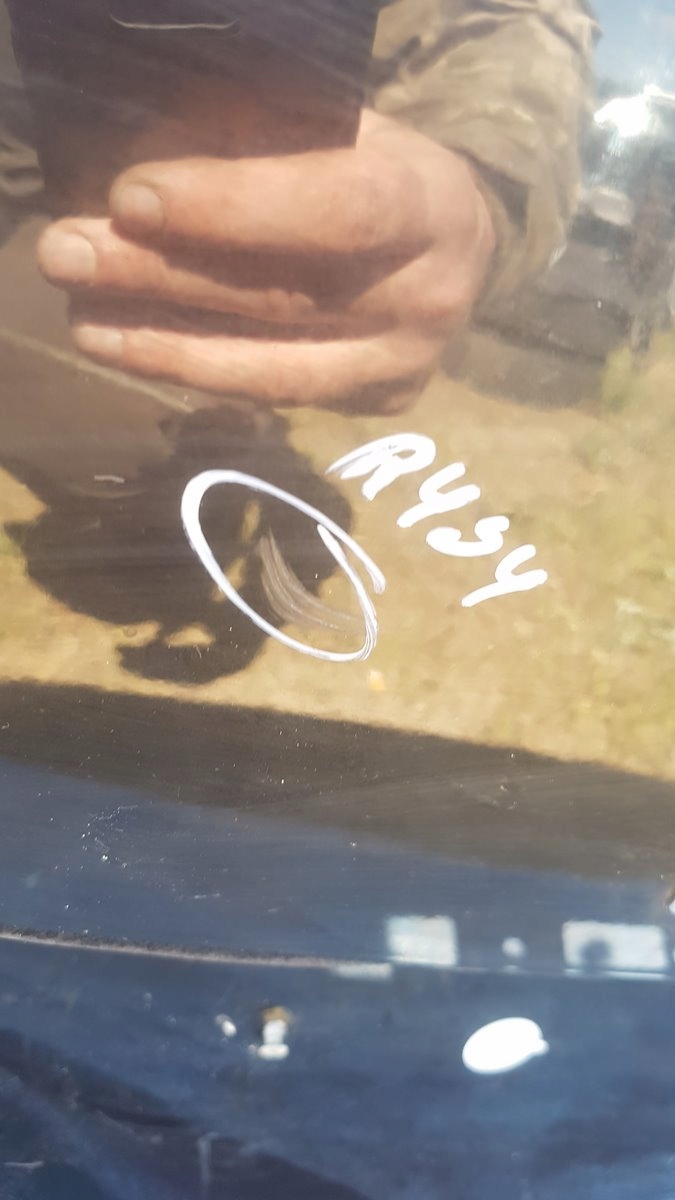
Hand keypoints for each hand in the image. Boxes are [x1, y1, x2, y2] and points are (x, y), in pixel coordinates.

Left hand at [38, 111, 494, 411]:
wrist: (458, 246)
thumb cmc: (378, 167)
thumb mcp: (336, 128)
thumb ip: (260, 143)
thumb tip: (145, 181)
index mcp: (432, 203)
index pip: (336, 210)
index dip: (232, 209)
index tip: (131, 199)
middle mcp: (429, 296)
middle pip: (284, 298)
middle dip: (162, 278)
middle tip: (67, 256)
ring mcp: (407, 364)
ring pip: (272, 369)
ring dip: (163, 346)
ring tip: (83, 319)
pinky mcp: (379, 404)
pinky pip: (274, 393)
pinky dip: (197, 369)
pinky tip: (133, 344)